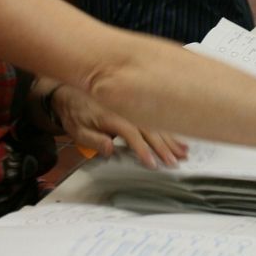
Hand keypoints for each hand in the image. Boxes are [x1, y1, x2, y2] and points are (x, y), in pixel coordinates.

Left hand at [50, 86, 187, 168]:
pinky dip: (169, 129)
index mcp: (113, 115)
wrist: (71, 92)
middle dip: (164, 147)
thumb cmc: (75, 112)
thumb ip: (93, 139)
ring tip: (184, 152)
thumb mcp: (77, 129)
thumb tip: (110, 148)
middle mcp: (128, 110)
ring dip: (171, 139)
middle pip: (151, 129)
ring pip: (157, 124)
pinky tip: (179, 139)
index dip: (143, 149)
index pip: (132, 133)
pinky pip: (156, 119)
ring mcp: (134, 108)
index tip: (152, 163)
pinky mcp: (137, 108)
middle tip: (174, 162)